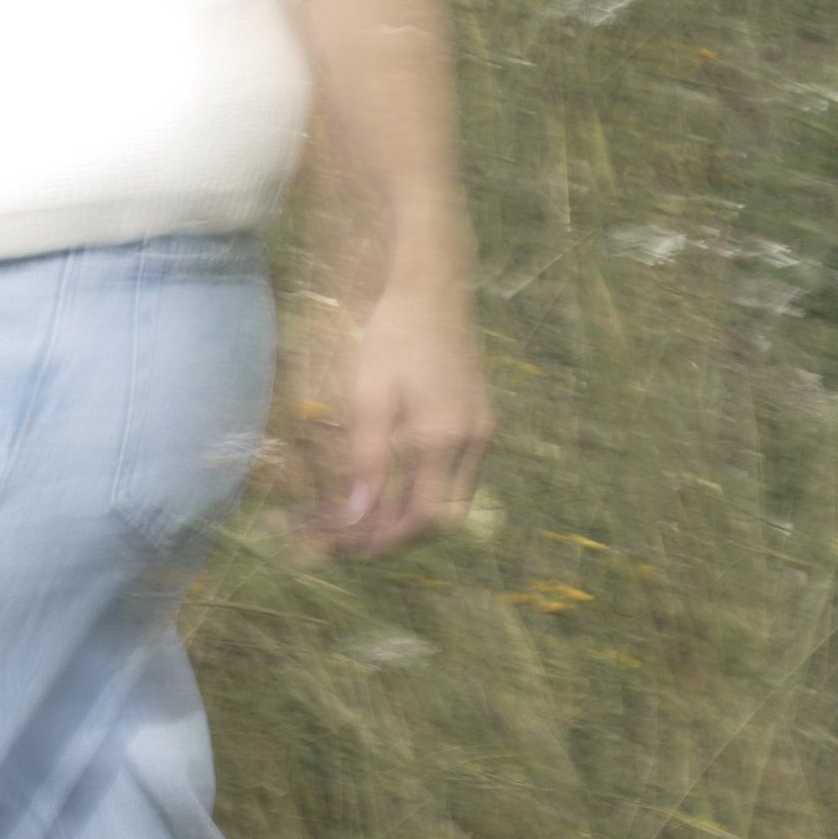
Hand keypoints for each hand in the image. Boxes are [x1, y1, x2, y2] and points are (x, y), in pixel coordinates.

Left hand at [315, 286, 492, 557]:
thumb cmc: (392, 337)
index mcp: (444, 438)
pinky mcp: (480, 416)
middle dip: (403, 532)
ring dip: (415, 511)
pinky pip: (458, 470)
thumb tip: (356, 514)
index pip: (424, 516)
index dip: (390, 538)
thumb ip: (366, 460)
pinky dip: (428, 485)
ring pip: (453, 495)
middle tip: (360, 537)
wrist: (431, 290)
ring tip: (371, 513)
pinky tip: (396, 480)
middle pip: (444, 515)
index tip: (356, 548)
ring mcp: (482, 428)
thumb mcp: (368, 398)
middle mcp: (472, 439)